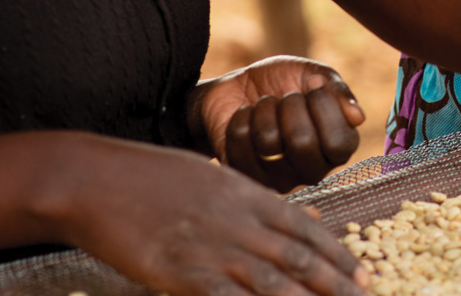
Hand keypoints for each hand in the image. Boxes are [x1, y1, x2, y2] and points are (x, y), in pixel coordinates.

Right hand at [51, 135, 365, 295]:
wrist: (95, 181)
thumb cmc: (149, 177)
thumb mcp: (212, 177)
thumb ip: (260, 200)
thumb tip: (311, 217)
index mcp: (244, 194)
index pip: (306, 228)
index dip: (339, 255)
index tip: (365, 275)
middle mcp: (237, 221)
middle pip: (298, 259)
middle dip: (336, 284)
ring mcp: (211, 249)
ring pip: (273, 284)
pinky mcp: (182, 274)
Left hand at [190, 57, 365, 191]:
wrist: (237, 87)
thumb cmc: (282, 82)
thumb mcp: (312, 73)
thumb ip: (337, 90)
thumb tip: (358, 117)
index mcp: (337, 146)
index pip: (339, 143)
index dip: (324, 106)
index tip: (313, 84)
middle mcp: (312, 169)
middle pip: (302, 143)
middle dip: (289, 105)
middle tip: (285, 97)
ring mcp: (278, 177)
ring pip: (268, 141)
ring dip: (264, 109)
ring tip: (264, 106)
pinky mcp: (246, 176)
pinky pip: (240, 142)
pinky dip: (241, 116)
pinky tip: (246, 117)